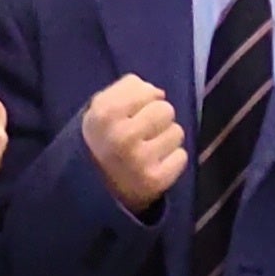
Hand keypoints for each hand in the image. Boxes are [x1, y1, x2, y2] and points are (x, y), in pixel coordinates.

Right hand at [82, 73, 187, 214]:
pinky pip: (181, 157)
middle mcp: (121, 136)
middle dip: (157, 119)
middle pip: (166, 109)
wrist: (93, 187)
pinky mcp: (155, 180)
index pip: (149, 91)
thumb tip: (159, 93)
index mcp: (105, 114)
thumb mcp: (101, 106)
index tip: (131, 114)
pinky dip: (171, 161)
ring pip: (177, 132)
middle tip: (141, 134)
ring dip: (165, 140)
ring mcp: (139, 160)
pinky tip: (153, 166)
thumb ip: (130, 88)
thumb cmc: (103, 139)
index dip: (144, 100)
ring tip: (147, 150)